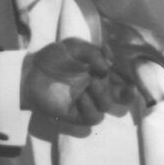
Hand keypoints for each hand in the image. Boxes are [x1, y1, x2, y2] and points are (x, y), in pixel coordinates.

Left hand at [21, 39, 138, 133]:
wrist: (30, 73)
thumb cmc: (52, 58)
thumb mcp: (74, 46)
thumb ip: (93, 52)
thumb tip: (107, 67)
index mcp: (99, 72)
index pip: (122, 77)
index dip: (131, 77)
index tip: (133, 74)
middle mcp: (96, 88)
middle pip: (123, 97)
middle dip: (129, 93)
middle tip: (128, 88)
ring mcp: (87, 102)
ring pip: (108, 107)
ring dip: (102, 95)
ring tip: (90, 84)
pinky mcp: (77, 115)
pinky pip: (93, 118)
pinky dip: (90, 108)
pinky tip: (81, 97)